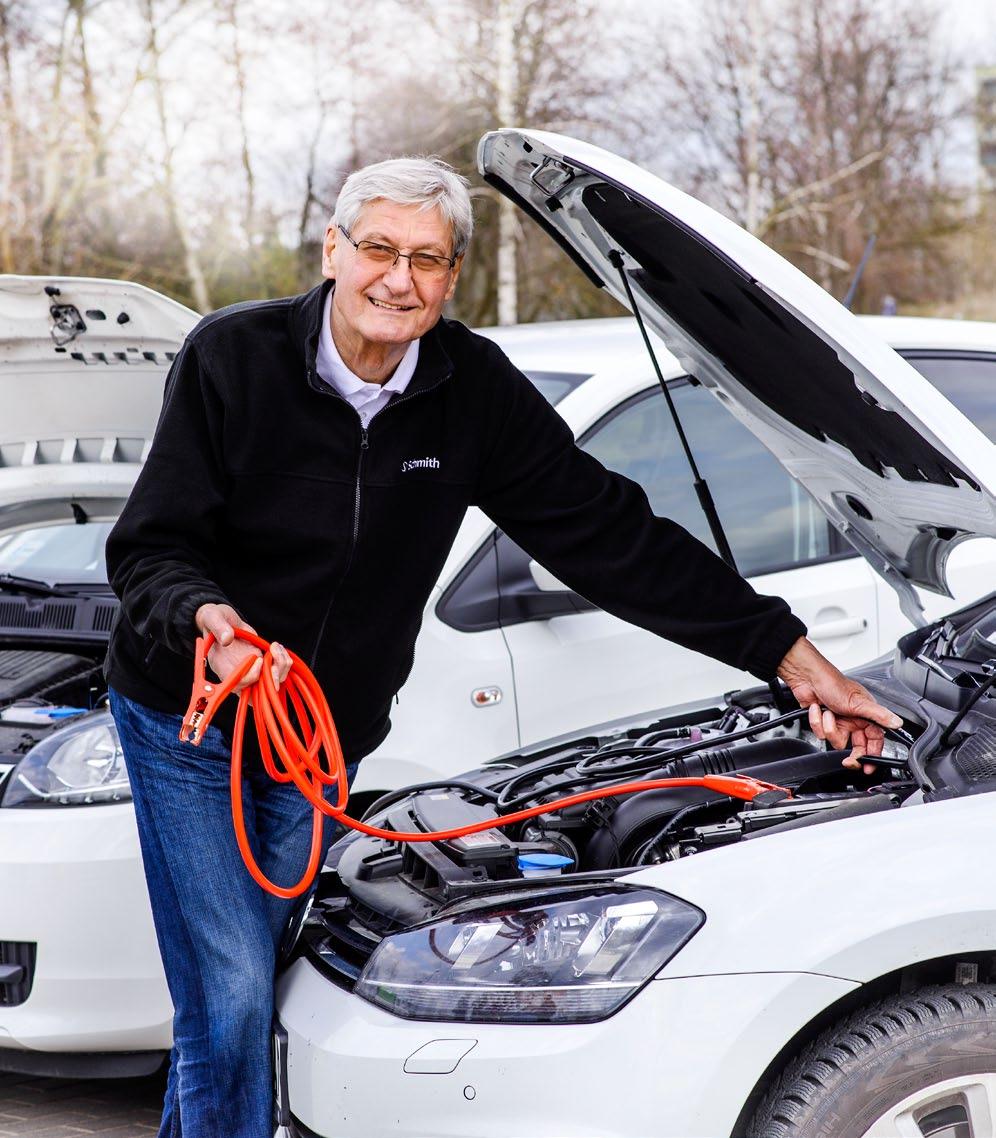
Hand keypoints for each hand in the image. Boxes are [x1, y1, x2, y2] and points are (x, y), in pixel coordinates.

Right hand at [194, 603, 291, 691]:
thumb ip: (219, 627)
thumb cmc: (215, 620)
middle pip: (258, 690)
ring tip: (276, 647)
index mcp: (222, 668)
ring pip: (271, 683)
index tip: (258, 659)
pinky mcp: (261, 666)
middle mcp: (237, 674)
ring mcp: (251, 671)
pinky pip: (277, 673)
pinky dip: (283, 663)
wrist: (224, 621)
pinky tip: (278, 648)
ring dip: (281, 667)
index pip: (238, 685)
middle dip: (273, 676)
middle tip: (276, 656)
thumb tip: (227, 638)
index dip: (251, 676)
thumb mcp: (213, 617)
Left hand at [777, 636, 902, 772]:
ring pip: (837, 740)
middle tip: (848, 761)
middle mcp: (854, 720)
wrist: (807, 678)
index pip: (875, 741)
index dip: (873, 755)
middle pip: (857, 746)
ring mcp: (838, 722)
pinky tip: (817, 709)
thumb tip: (897, 723)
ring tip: (828, 713)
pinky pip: (821, 733)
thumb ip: (879, 715)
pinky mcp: (823, 722)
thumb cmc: (832, 683)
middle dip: (851, 753)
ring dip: (829, 728)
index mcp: (867, 715)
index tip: (868, 767)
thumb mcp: (858, 702)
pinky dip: (817, 722)